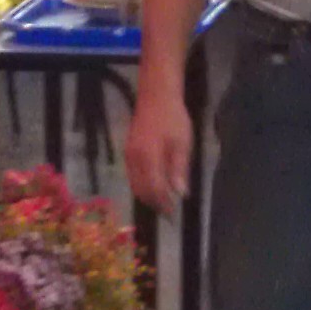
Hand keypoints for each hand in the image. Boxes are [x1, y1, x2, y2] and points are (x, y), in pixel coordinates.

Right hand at [125, 91, 193, 214]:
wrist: (156, 95)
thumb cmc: (173, 118)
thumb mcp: (182, 143)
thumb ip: (179, 169)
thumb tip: (180, 194)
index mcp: (148, 158)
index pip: (153, 189)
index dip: (163, 204)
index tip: (172, 214)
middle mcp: (134, 159)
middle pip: (140, 190)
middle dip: (153, 203)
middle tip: (167, 212)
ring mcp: (128, 155)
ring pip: (134, 183)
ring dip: (146, 195)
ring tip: (161, 201)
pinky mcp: (128, 150)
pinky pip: (132, 175)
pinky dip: (141, 185)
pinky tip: (153, 185)